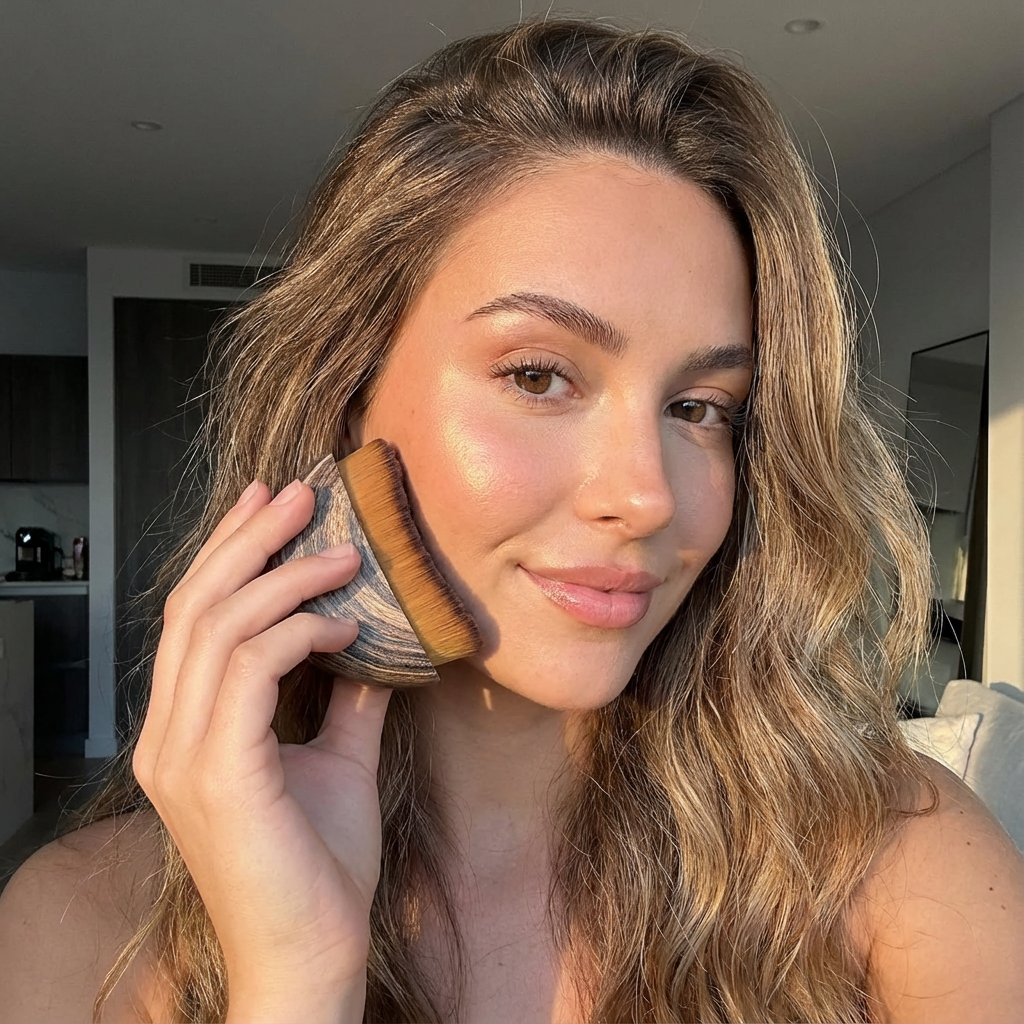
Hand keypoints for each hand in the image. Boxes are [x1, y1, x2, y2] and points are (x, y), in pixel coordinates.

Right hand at [133, 478, 391, 1018]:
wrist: (313, 956)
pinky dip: (299, 631)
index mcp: (185, 730)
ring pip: (217, 626)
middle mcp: (168, 736)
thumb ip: (345, 698)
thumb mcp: (337, 760)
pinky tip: (347, 624)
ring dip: (284, 575)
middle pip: (195, 606)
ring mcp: (184, 754)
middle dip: (249, 539)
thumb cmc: (320, 866)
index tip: (272, 504)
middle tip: (300, 493)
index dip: (228, 551)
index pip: (193, 618)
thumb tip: (374, 638)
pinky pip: (249, 669)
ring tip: (343, 551)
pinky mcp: (217, 773)